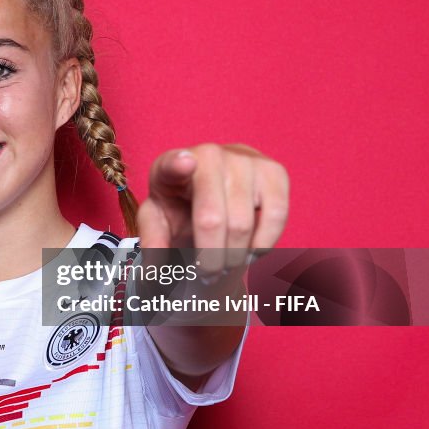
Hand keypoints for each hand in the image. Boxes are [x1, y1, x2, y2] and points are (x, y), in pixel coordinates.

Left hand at [137, 144, 288, 272]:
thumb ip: (152, 240)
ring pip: (243, 224)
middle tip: (208, 273)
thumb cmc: (181, 202)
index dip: (178, 165)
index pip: (173, 164)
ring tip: (226, 264)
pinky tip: (250, 252)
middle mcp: (209, 155)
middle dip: (209, 258)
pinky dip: (263, 244)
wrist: (215, 182)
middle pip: (212, 220)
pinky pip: (277, 216)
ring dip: (234, 256)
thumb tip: (155, 269)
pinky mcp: (274, 171)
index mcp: (170, 164)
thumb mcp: (158, 219)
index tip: (184, 163)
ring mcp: (244, 160)